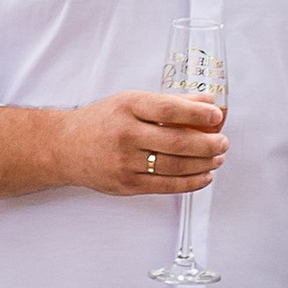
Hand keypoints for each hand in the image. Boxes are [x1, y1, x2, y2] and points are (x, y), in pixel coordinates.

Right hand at [63, 88, 226, 195]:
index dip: (197, 114)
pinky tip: (203, 176)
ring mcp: (124, 162)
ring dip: (203, 164)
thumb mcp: (131, 101)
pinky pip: (165, 186)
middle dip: (207, 144)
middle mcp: (125, 134)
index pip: (169, 109)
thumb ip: (170, 102)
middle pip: (176, 142)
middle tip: (223, 142)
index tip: (216, 116)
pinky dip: (190, 182)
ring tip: (217, 158)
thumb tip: (207, 101)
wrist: (64, 147)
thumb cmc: (102, 120)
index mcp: (127, 107)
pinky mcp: (126, 184)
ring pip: (174, 166)